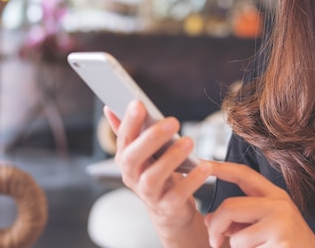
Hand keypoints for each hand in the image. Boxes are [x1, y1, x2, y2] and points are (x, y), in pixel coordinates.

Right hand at [104, 101, 212, 242]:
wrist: (170, 210)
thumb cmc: (158, 173)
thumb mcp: (143, 153)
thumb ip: (129, 131)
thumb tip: (109, 108)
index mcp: (126, 159)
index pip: (124, 138)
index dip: (129, 121)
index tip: (139, 103)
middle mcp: (132, 177)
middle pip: (133, 158)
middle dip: (151, 138)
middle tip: (173, 121)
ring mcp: (148, 194)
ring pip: (153, 177)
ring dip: (171, 158)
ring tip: (189, 142)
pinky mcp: (167, 207)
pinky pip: (178, 194)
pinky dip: (192, 180)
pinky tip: (205, 166)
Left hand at [205, 162, 314, 247]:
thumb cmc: (287, 245)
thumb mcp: (264, 226)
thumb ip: (239, 218)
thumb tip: (208, 219)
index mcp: (274, 196)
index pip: (244, 174)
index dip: (222, 167)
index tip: (202, 163)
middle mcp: (279, 204)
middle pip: (230, 206)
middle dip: (215, 226)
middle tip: (214, 242)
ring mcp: (280, 221)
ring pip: (235, 235)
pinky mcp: (279, 239)